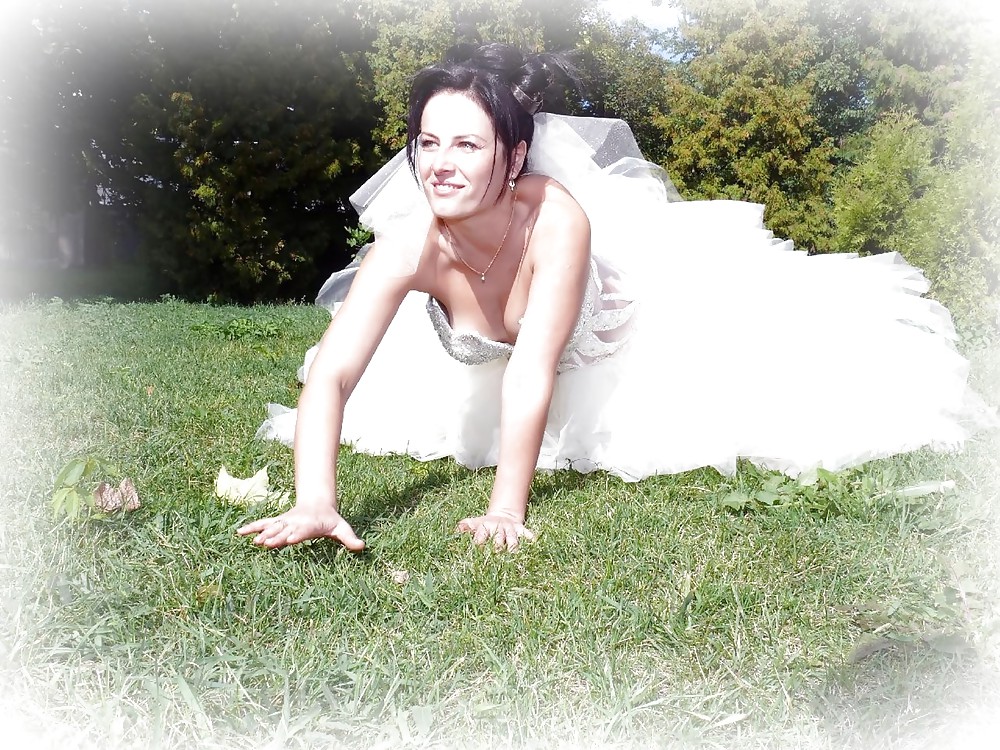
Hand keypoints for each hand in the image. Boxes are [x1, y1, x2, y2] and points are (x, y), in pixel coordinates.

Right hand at [237, 504, 364, 551]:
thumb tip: (363, 547)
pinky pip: (263, 524)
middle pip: (284, 530)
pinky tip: (239, 533)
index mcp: (310, 525)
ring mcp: (285, 522)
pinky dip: (252, 528)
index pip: (302, 531)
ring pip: (272, 527)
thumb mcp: (342, 528)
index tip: (289, 539)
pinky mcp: (278, 522)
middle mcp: (295, 523)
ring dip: (263, 533)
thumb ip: (350, 538)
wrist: (318, 503)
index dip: (296, 534)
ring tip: (254, 541)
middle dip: (276, 536)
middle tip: (266, 543)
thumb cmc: (330, 520)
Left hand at [456, 512, 535, 550]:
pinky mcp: (521, 529)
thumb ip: (465, 526)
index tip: (478, 551)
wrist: (503, 515)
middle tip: (496, 557)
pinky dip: (531, 538)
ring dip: (513, 547)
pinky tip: (535, 543)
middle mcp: (498, 528)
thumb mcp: (474, 523)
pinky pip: (527, 534)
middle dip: (497, 548)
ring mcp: (510, 529)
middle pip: (498, 540)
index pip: (481, 536)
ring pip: (512, 540)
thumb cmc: (485, 525)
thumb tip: (456, 529)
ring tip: (513, 556)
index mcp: (485, 528)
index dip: (479, 543)